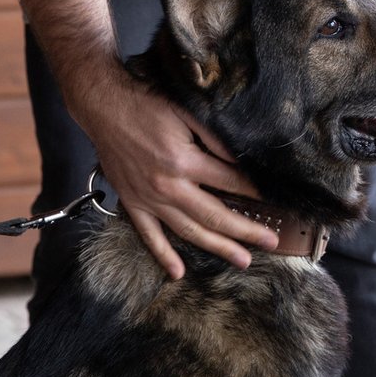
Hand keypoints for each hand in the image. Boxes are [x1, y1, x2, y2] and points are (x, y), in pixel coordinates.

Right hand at [69, 59, 277, 279]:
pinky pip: (149, 235)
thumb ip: (214, 140)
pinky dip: (163, 255)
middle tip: (270, 242)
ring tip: (243, 260)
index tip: (270, 201)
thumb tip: (238, 163)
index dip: (253, 192)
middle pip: (215, 215)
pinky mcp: (132, 203)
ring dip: (217, 247)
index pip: (229, 182)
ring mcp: (149, 199)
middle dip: (246, 231)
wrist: (104, 107)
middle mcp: (168, 186)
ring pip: (188, 230)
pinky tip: (178, 272)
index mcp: (184, 161)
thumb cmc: (147, 104)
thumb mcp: (187, 113)